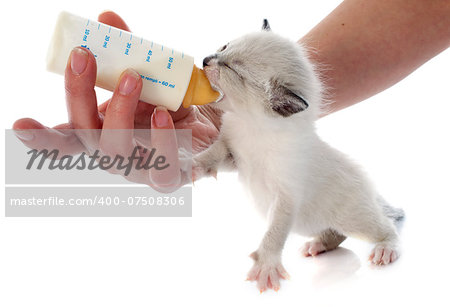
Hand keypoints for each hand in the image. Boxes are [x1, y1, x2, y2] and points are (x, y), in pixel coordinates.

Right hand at [13, 11, 220, 189]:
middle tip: (84, 55)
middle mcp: (114, 151)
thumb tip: (107, 19)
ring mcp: (139, 168)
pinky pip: (161, 170)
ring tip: (133, 77)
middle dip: (79, 93)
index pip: (66, 138)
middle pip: (84, 135)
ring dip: (118, 111)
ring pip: (115, 152)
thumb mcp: (149, 71)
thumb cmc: (172, 100)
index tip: (20, 124)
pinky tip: (162, 117)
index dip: (41, 137)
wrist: (212, 122)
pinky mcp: (170, 177)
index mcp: (102, 129)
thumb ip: (128, 50)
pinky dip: (161, 143)